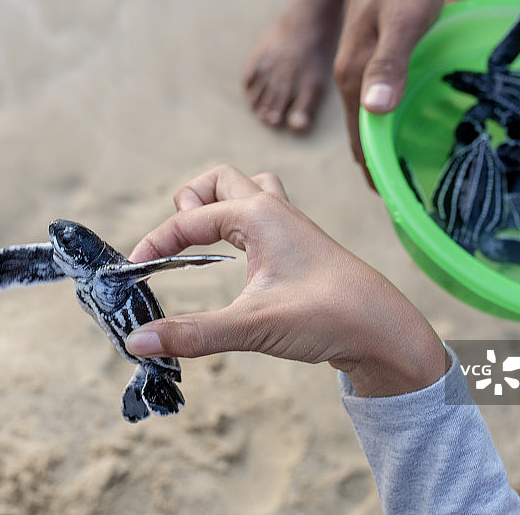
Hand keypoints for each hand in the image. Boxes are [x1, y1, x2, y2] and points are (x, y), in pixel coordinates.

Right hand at [125, 165, 446, 396]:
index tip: (136, 267)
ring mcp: (292, 225)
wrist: (384, 328)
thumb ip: (192, 333)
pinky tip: (239, 254)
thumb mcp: (252, 326)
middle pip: (220, 179)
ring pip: (248, 188)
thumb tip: (138, 341)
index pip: (190, 217)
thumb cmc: (327, 315)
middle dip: (190, 201)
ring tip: (204, 236)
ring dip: (220, 202)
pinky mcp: (302, 244)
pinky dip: (241, 220)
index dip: (157, 240)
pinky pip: (265, 211)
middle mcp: (275, 210)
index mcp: (259, 215)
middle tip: (177, 240)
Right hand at [333, 0, 446, 185]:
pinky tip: (402, 132)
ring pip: (366, 121)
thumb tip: (375, 111)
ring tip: (401, 174)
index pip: (359, 139)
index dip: (373, 170)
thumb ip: (390, 63)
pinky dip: (386, 126)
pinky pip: (374, 104)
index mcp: (353, 76)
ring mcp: (359, 69)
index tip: (389, 200)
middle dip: (375, 167)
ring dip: (380, 148)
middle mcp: (351, 78)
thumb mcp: (405, 21)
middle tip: (399, 198)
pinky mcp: (371, 60)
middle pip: (359, 135)